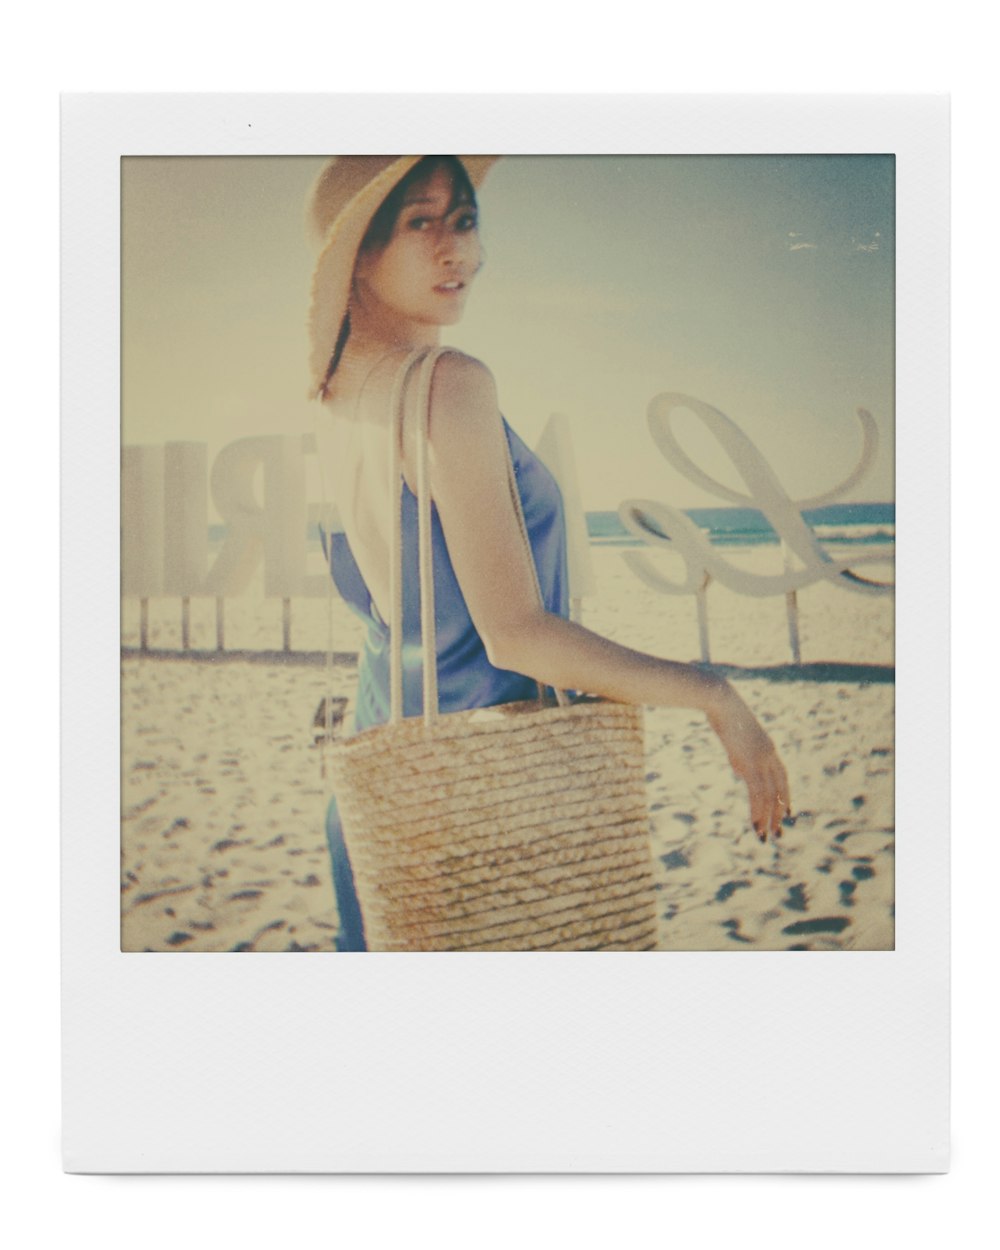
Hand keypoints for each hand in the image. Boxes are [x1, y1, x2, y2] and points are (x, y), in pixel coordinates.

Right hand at [707, 688, 790, 841]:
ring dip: (768, 818)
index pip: (783, 778)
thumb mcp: (737, 739)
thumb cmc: (725, 715)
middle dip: (779, 813)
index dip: (785, 796)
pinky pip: (757, 793)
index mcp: (769, 749)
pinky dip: (757, 811)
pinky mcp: (749, 763)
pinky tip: (754, 823)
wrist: (722, 702)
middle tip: (779, 833)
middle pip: (781, 790)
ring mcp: (761, 760)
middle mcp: (770, 756)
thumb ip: (743, 757)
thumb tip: (741, 772)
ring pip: (770, 796)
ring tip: (764, 836)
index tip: (787, 812)